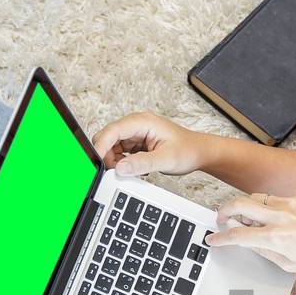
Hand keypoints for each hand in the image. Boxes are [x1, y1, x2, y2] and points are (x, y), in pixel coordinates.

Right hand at [92, 111, 209, 176]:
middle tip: (116, 172)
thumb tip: (120, 168)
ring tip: (132, 171)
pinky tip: (135, 169)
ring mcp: (135, 134)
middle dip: (107, 156)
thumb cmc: (188, 150)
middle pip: (108, 138)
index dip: (101, 146)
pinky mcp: (136, 143)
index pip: (113, 131)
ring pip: (112, 147)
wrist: (199, 153)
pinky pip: (120, 152)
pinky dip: (122, 163)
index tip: (96, 162)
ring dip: (115, 161)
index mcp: (142, 122)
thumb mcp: (166, 159)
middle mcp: (136, 125)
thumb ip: (142, 163)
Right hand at [209, 190, 295, 275]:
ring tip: (250, 220)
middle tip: (222, 218)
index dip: (222, 237)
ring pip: (257, 198)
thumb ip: (265, 251)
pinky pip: (277, 199)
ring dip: (249, 208)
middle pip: (240, 204)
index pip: (238, 235)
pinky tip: (283, 220)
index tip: (214, 239)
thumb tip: (248, 242)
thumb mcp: (290, 264)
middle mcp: (281, 216)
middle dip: (224, 210)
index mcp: (277, 238)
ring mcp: (291, 203)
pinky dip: (273, 207)